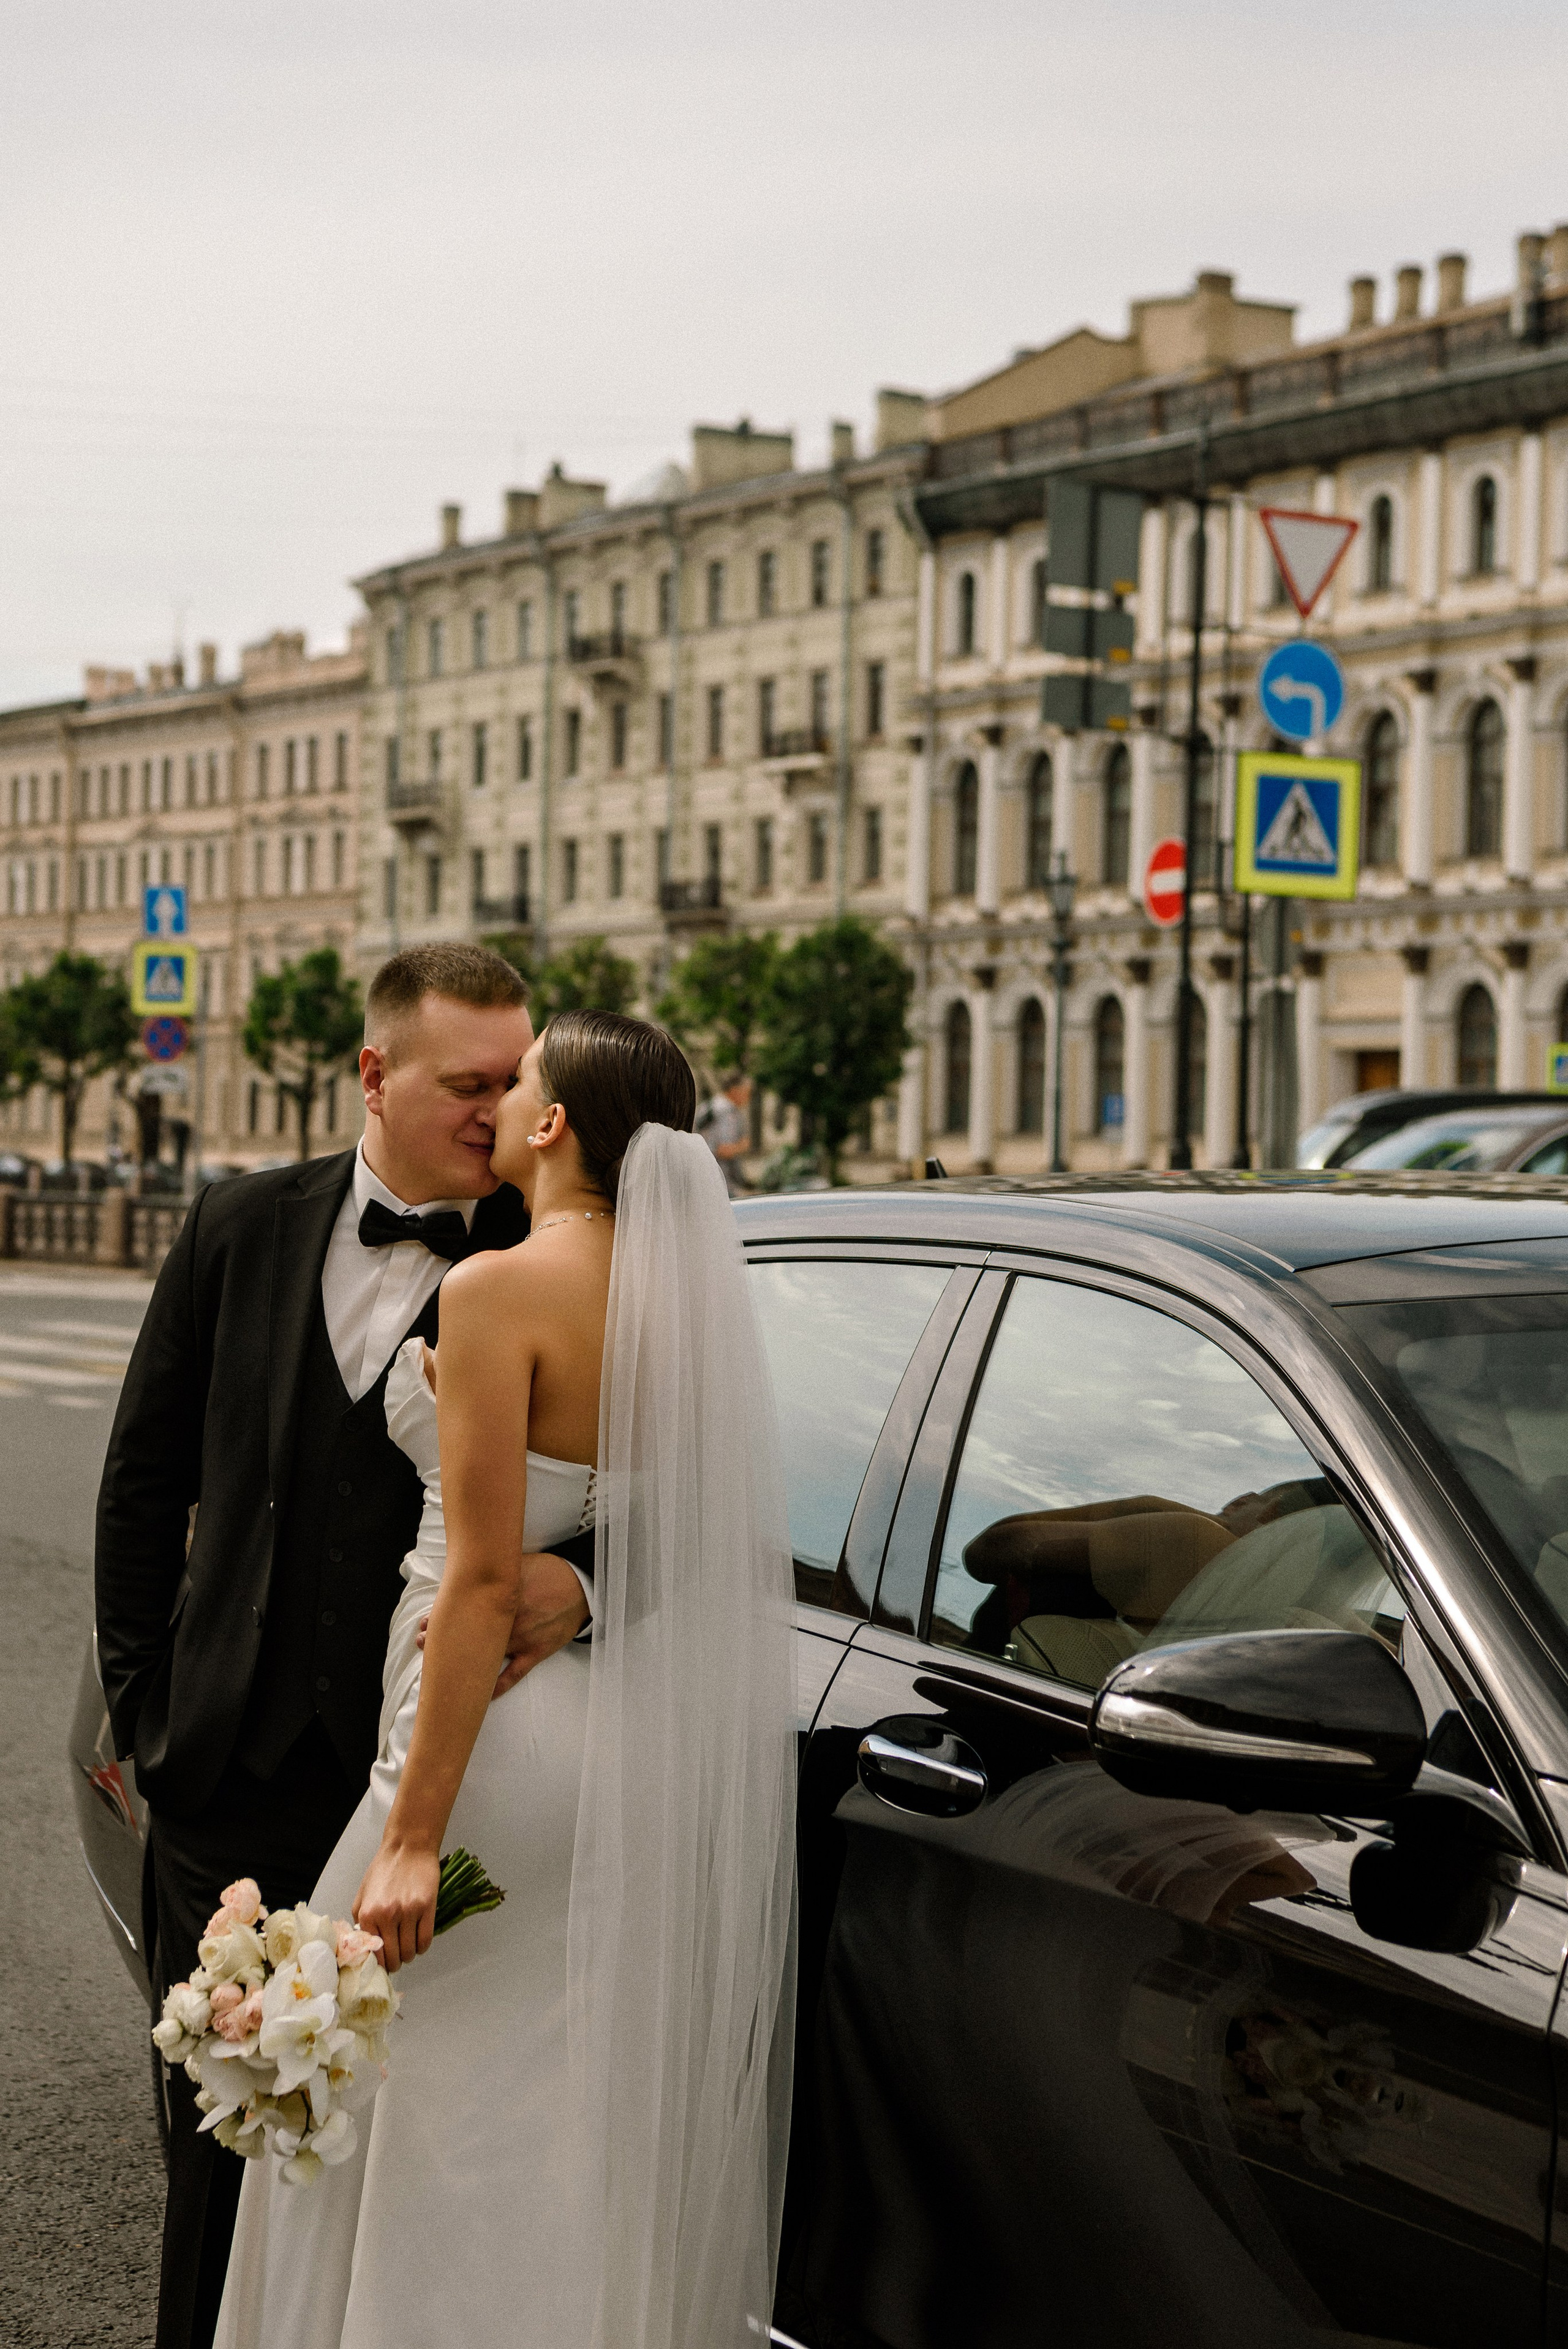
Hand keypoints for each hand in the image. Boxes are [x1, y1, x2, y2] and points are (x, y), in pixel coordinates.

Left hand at [354, 1838, 439, 1973]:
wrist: (408, 1846)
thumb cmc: (385, 1868)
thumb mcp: (363, 1893)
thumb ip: (359, 1920)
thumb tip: (363, 1944)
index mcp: (368, 1914)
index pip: (373, 1954)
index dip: (379, 1965)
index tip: (383, 1966)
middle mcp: (387, 1916)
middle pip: (393, 1957)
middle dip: (395, 1963)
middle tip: (396, 1960)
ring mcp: (408, 1912)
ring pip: (410, 1952)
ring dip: (409, 1956)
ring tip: (408, 1949)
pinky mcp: (427, 1907)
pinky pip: (425, 1940)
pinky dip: (422, 1948)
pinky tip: (419, 1942)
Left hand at [416, 1549, 588, 1697]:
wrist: (583, 1589)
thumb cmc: (549, 1571)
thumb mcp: (520, 1563)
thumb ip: (496, 1572)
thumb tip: (468, 1570)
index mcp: (504, 1593)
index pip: (465, 1607)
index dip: (442, 1616)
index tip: (425, 1622)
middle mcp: (510, 1617)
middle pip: (470, 1631)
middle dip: (443, 1638)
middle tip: (421, 1642)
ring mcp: (523, 1637)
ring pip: (486, 1653)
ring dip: (461, 1660)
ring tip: (438, 1665)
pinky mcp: (536, 1652)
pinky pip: (513, 1674)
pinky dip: (496, 1686)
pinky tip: (479, 1695)